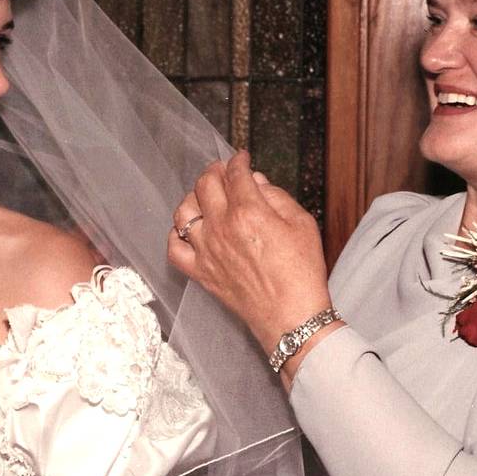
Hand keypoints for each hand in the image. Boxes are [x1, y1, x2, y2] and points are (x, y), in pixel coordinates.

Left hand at [168, 151, 333, 356]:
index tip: (242, 159)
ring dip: (193, 197)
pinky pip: (174, 248)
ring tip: (204, 197)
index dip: (238, 160)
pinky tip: (188, 230)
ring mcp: (206, 251)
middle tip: (223, 171)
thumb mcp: (302, 224)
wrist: (292, 317)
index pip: (235, 173)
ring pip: (183, 211)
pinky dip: (176, 234)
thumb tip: (255, 181)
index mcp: (248, 211)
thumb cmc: (302, 273)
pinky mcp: (200, 272)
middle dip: (214, 171)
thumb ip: (277, 196)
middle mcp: (221, 227)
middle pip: (205, 184)